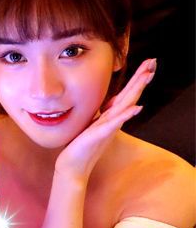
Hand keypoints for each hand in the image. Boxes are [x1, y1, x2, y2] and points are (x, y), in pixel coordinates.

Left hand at [54, 58, 155, 182]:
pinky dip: (125, 116)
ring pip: (125, 106)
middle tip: (154, 61)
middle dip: (141, 78)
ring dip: (136, 90)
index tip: (148, 62)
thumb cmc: (81, 146)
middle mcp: (113, 120)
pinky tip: (136, 108)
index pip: (126, 94)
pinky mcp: (100, 136)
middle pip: (130, 95)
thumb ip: (101, 114)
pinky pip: (114, 124)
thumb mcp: (92, 124)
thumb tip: (106, 103)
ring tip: (148, 76)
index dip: (136, 78)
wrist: (73, 166)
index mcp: (110, 116)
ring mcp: (108, 127)